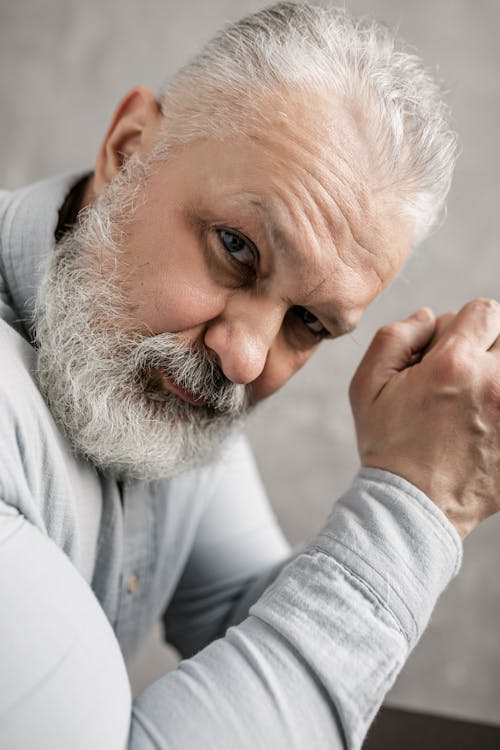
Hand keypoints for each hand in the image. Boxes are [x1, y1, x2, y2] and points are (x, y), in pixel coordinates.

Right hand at [349, 299, 499, 538]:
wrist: (415, 505)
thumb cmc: (388, 445)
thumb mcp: (367, 386)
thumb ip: (395, 337)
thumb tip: (428, 316)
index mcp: (454, 365)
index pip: (483, 310)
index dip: (462, 324)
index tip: (447, 351)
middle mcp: (494, 383)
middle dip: (486, 345)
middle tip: (462, 374)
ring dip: (497, 372)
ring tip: (476, 396)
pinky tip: (484, 420)